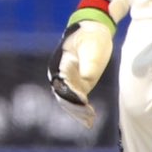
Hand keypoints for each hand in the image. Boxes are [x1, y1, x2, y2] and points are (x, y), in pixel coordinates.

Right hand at [49, 0, 116, 127]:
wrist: (92, 30)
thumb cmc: (90, 36)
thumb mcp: (91, 46)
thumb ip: (88, 63)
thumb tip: (86, 78)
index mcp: (59, 64)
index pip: (62, 83)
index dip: (71, 93)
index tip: (82, 101)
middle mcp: (60, 75)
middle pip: (63, 96)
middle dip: (74, 107)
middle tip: (87, 116)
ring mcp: (69, 81)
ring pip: (69, 101)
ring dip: (78, 112)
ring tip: (89, 120)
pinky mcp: (79, 84)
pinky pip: (77, 100)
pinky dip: (82, 110)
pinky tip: (90, 119)